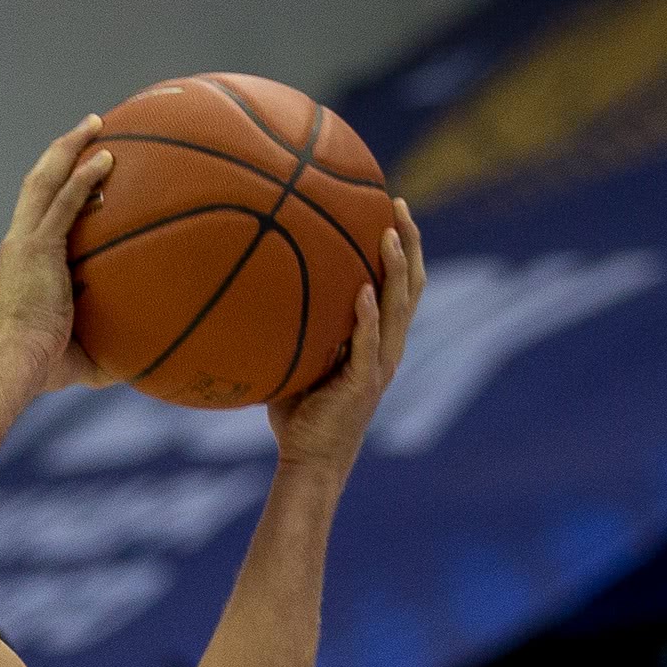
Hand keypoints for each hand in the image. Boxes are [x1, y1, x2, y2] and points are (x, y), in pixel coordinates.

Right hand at [0, 114, 115, 390]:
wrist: (13, 365)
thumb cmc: (42, 369)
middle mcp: (19, 242)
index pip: (39, 210)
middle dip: (62, 151)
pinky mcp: (36, 248)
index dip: (58, 183)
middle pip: (37, 182)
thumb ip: (108, 349)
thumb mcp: (82, 353)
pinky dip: (83, 177)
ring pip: (44, 180)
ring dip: (69, 148)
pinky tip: (107, 159)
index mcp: (23, 259)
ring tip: (95, 124)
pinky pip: (63, 203)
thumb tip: (145, 363)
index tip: (83, 166)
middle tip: (91, 128)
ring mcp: (25, 242)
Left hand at [266, 197, 425, 484]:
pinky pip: (367, 345)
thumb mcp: (298, 359)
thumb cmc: (298, 413)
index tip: (391, 208)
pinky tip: (365, 291)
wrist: (308, 461)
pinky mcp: (362, 385)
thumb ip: (295, 327)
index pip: (400, 286)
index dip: (403, 248)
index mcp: (378, 342)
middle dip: (408, 243)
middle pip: (410, 286)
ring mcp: (379, 366)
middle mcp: (387, 349)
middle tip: (396, 204)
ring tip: (389, 234)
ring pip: (399, 308)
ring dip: (396, 269)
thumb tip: (256, 286)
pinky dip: (368, 317)